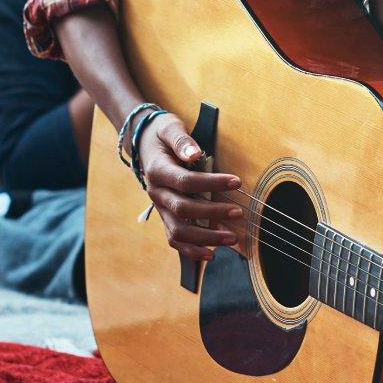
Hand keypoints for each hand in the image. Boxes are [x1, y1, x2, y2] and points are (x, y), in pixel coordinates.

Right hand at [134, 113, 244, 262]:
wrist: (144, 144)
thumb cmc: (161, 134)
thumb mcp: (170, 128)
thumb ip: (181, 140)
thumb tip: (194, 154)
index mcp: (157, 171)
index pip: (186, 181)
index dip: (212, 183)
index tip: (237, 182)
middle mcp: (156, 193)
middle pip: (183, 210)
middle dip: (212, 214)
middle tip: (238, 212)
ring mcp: (160, 208)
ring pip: (179, 231)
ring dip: (205, 238)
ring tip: (231, 238)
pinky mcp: (165, 217)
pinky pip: (174, 239)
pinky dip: (191, 250)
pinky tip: (211, 254)